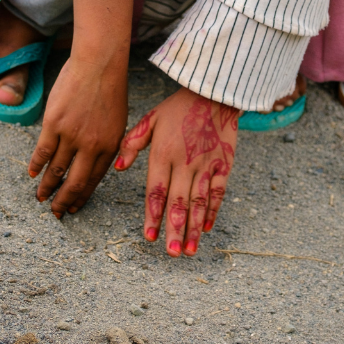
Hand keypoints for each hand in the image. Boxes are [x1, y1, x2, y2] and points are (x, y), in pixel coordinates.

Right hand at [28, 0, 133, 217]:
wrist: (99, 64)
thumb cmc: (110, 88)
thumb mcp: (118, 121)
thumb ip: (108, 143)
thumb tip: (97, 163)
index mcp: (109, 147)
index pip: (93, 180)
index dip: (82, 196)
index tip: (73, 206)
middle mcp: (91, 146)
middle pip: (74, 183)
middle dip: (64, 201)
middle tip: (56, 213)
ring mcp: (71, 135)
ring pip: (56, 170)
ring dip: (47, 187)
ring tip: (41, 198)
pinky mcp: (54, 123)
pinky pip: (42, 151)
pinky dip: (36, 165)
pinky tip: (32, 174)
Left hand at [114, 88, 239, 256]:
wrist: (214, 90)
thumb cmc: (179, 106)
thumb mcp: (151, 118)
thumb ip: (132, 142)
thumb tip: (118, 168)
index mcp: (164, 153)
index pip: (156, 191)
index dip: (153, 215)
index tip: (149, 237)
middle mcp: (185, 162)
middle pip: (178, 201)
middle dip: (175, 229)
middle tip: (171, 253)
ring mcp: (207, 163)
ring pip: (199, 201)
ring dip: (193, 227)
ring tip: (189, 250)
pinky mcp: (225, 162)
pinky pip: (219, 191)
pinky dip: (213, 210)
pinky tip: (207, 228)